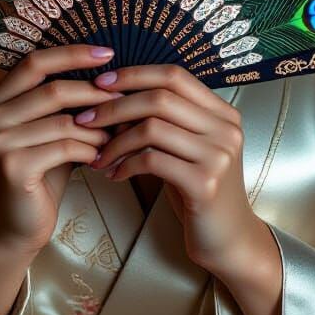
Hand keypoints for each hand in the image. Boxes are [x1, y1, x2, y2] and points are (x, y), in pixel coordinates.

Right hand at [0, 44, 123, 255]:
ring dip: (98, 127)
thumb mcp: (50, 129)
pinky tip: (102, 156)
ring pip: (63, 120)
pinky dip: (90, 149)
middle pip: (52, 90)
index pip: (35, 63)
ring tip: (118, 133)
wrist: (18, 226)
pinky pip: (64, 146)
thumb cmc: (41, 172)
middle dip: (95, 94)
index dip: (72, 54)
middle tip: (125, 99)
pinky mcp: (11, 166)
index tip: (108, 52)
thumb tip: (111, 71)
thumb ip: (66, 102)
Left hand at [74, 64, 263, 274]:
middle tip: (85, 119)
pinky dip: (125, 164)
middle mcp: (225, 129)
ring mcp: (218, 156)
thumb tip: (112, 98)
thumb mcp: (187, 148)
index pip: (174, 76)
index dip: (134, 75)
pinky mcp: (205, 184)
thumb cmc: (199, 189)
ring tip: (98, 155)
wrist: (229, 239)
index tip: (101, 83)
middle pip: (159, 98)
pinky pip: (152, 161)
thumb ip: (163, 121)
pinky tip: (115, 174)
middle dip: (115, 106)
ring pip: (152, 128)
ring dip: (115, 141)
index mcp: (223, 112)